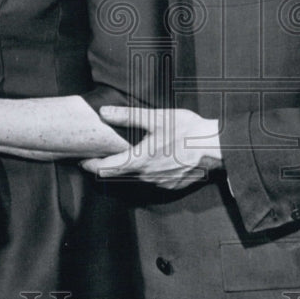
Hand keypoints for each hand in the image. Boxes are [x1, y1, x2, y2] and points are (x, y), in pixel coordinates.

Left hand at [81, 106, 222, 190]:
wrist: (216, 147)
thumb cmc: (188, 131)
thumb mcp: (156, 118)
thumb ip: (128, 116)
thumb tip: (104, 112)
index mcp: (139, 161)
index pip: (105, 169)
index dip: (91, 166)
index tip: (82, 161)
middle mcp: (146, 177)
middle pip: (120, 175)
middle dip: (108, 166)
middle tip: (100, 156)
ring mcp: (160, 183)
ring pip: (137, 178)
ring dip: (130, 169)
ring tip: (128, 155)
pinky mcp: (173, 186)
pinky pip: (154, 181)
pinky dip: (149, 172)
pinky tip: (154, 160)